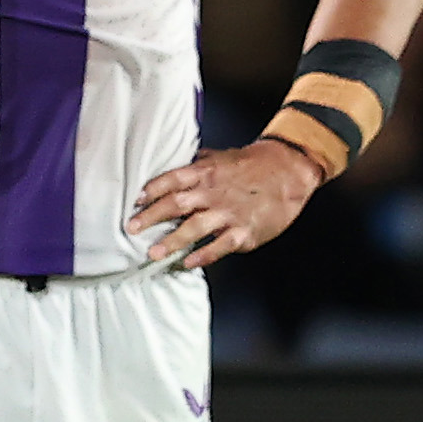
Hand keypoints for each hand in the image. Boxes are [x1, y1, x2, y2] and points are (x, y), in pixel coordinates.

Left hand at [128, 140, 322, 268]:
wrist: (290, 170)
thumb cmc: (251, 165)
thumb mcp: (220, 158)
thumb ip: (194, 165)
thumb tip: (166, 164)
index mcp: (206, 172)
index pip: (173, 179)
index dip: (153, 189)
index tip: (135, 199)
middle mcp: (214, 192)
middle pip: (177, 204)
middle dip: (152, 217)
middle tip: (131, 229)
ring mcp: (229, 213)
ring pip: (195, 228)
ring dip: (172, 241)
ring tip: (152, 253)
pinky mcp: (245, 231)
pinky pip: (221, 246)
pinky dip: (204, 255)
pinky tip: (187, 263)